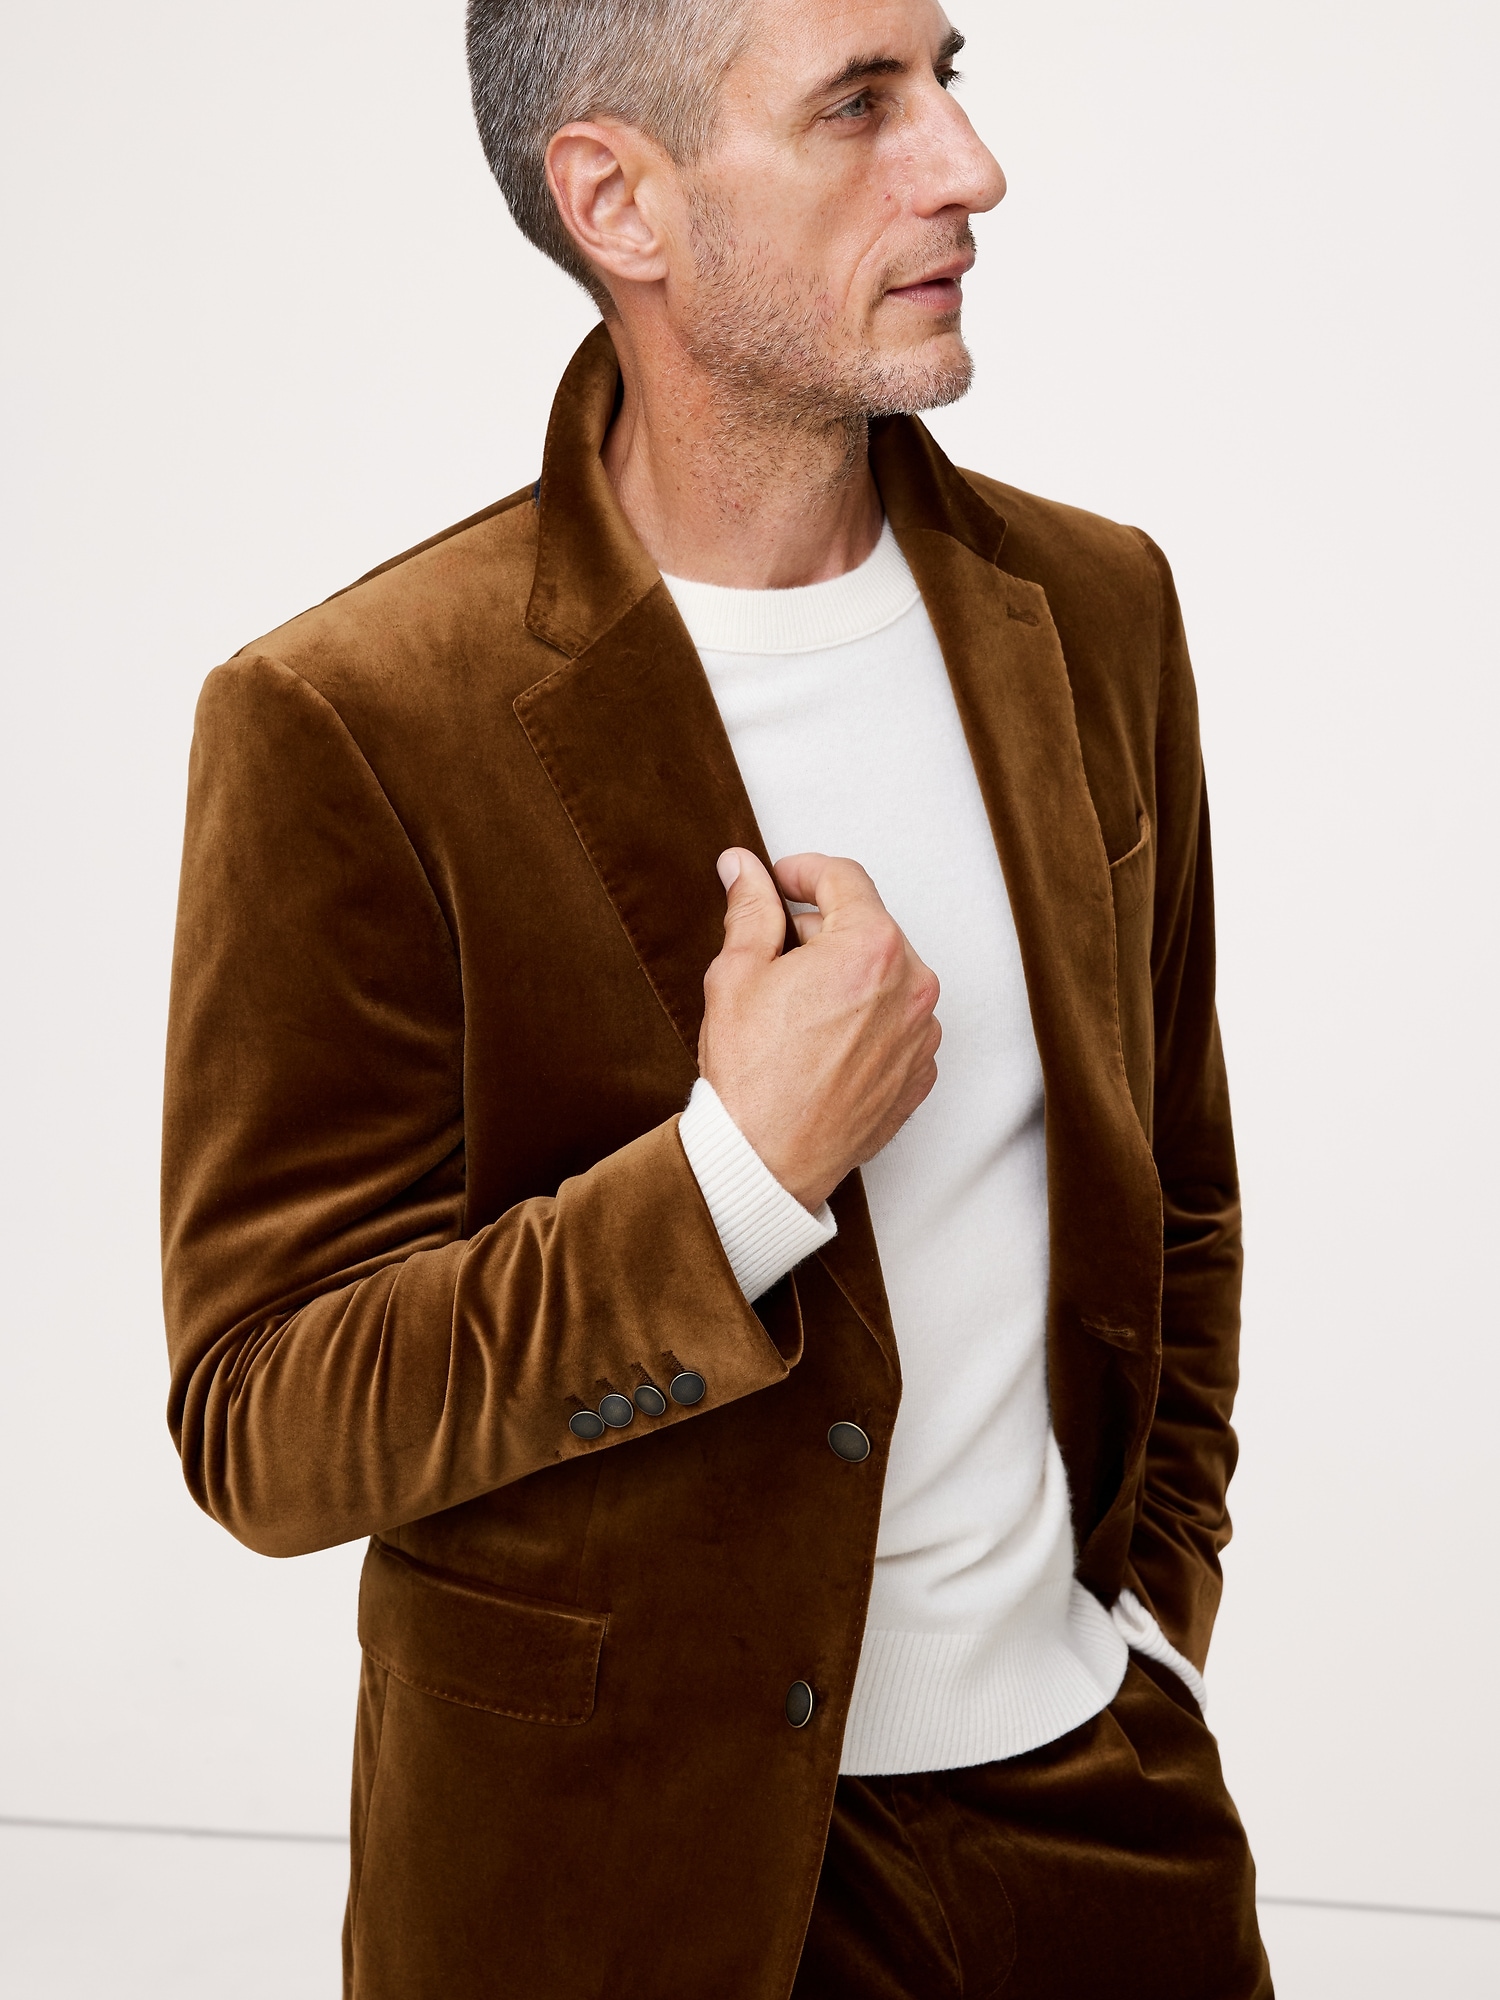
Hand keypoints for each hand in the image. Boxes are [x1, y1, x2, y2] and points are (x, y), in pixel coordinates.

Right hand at [697, 849, 940, 1211]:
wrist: (767, 1161)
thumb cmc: (752, 1077)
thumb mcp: (736, 974)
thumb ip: (750, 910)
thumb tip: (744, 871)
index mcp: (871, 948)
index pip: (843, 879)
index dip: (804, 871)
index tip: (780, 880)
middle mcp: (913, 986)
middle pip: (869, 926)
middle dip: (823, 928)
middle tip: (776, 951)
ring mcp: (923, 1033)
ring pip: (887, 975)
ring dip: (847, 974)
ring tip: (797, 1005)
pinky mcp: (921, 1071)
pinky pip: (898, 1022)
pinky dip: (866, 1018)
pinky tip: (822, 1039)